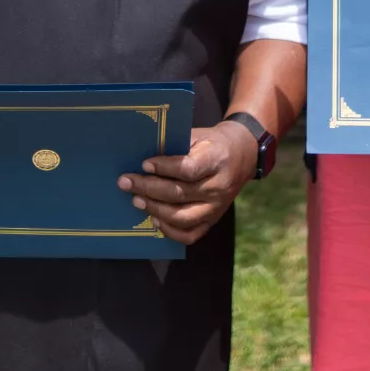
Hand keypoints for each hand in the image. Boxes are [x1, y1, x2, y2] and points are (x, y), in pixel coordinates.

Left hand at [118, 122, 257, 243]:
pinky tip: (155, 218)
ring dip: (155, 210)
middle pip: (179, 194)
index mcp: (216, 160)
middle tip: (126, 182)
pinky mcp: (214, 220)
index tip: (144, 164)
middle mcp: (219, 187)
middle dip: (148, 188)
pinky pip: (190, 234)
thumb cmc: (213, 142)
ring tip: (136, 200)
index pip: (188, 169)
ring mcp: (217, 207)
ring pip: (182, 217)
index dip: (163, 168)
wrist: (243, 154)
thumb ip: (176, 147)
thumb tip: (143, 160)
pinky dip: (170, 230)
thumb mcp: (198, 135)